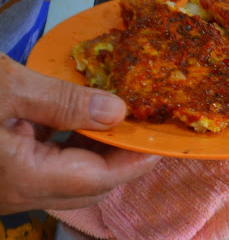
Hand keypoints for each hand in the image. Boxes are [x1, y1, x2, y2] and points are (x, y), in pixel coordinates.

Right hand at [0, 54, 160, 214]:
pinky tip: (80, 116)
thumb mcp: (8, 87)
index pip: (100, 178)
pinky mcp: (4, 171)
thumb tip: (117, 111)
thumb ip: (64, 102)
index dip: (136, 158)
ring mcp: (9, 185)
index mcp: (24, 177)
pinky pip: (48, 165)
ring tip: (121, 115)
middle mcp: (18, 192)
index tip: (163, 137)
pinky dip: (71, 144)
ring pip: (70, 176)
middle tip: (146, 121)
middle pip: (90, 183)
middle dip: (123, 155)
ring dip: (98, 149)